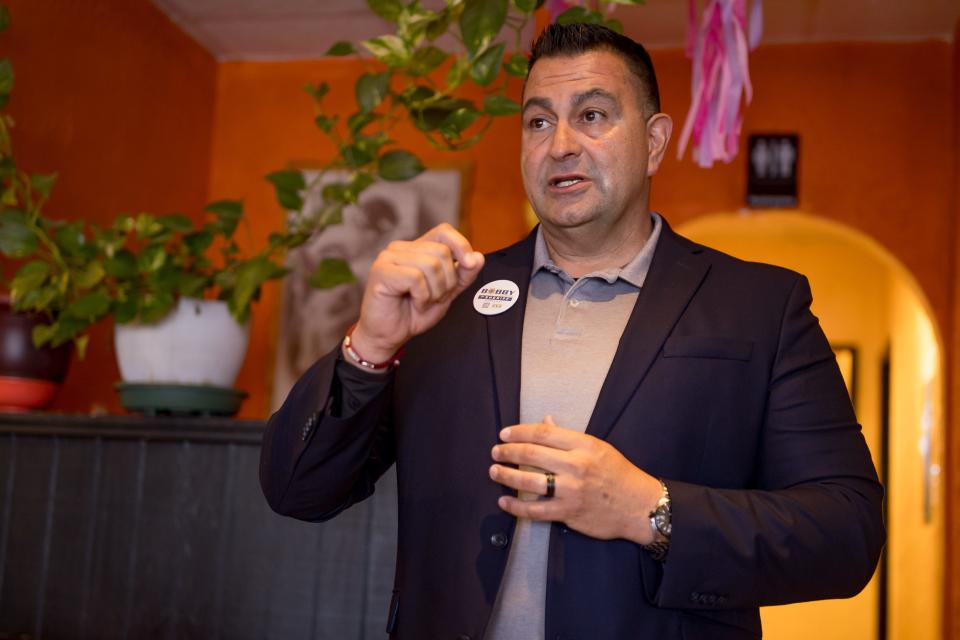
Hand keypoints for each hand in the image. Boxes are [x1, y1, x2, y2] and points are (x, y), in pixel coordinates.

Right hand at [349, 223, 483, 362]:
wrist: (389, 336)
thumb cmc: (412, 313)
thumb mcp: (446, 293)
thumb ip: (463, 275)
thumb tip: (478, 257)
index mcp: (415, 248)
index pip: (443, 231)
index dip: (461, 245)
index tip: (469, 265)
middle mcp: (400, 248)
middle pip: (441, 251)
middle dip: (447, 281)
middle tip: (435, 297)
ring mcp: (388, 258)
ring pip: (430, 264)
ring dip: (434, 291)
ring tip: (422, 302)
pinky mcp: (381, 271)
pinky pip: (415, 278)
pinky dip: (422, 297)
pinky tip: (414, 303)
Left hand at [489, 416, 661, 543]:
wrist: (639, 506)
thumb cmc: (618, 474)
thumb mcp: (597, 448)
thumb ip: (568, 437)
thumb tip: (545, 421)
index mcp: (584, 445)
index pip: (543, 433)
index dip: (519, 432)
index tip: (504, 434)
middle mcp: (576, 466)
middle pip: (532, 454)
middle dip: (508, 452)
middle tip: (495, 452)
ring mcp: (572, 490)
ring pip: (530, 482)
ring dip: (507, 476)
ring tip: (494, 472)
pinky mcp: (569, 512)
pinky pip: (536, 510)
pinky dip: (517, 506)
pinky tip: (504, 501)